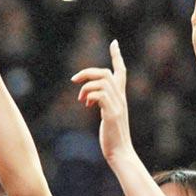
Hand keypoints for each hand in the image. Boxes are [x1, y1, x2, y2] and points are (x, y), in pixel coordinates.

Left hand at [73, 40, 130, 161]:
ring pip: (102, 81)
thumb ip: (100, 103)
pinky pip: (100, 94)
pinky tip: (86, 104)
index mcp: (120, 97)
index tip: (114, 43)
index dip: (117, 56)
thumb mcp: (106, 114)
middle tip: (74, 79)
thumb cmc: (112, 136)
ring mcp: (117, 105)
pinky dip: (89, 95)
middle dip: (88, 72)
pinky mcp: (111, 113)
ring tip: (81, 99)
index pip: (121, 71)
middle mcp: (121, 98)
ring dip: (86, 86)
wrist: (120, 152)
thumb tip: (87, 97)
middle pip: (106, 73)